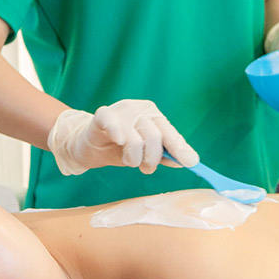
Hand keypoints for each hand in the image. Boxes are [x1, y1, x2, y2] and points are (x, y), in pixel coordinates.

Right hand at [47, 100, 198, 174]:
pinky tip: (118, 139)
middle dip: (151, 159)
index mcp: (152, 115)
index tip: (190, 162)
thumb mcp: (144, 153)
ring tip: (127, 160)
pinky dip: (116, 131)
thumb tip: (187, 161)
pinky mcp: (101, 115)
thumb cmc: (119, 148)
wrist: (87, 145)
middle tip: (145, 168)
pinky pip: (111, 120)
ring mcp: (120, 111)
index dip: (179, 148)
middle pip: (154, 136)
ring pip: (134, 139)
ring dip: (132, 158)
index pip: (169, 131)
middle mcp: (138, 109)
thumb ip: (165, 155)